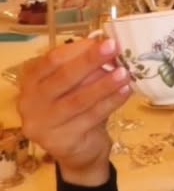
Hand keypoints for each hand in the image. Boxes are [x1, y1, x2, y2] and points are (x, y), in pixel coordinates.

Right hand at [16, 36, 130, 185]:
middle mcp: (30, 102)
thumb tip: (108, 47)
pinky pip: (90, 118)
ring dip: (104, 84)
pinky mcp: (60, 141)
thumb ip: (84, 69)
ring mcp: (43, 124)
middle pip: (62, 78)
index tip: (104, 40)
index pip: (52, 60)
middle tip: (114, 48)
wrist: (79, 151)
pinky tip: (125, 92)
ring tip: (125, 72)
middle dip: (90, 61)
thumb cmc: (76, 109)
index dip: (79, 49)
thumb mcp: (76, 86)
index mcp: (30, 80)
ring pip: (77, 100)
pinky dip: (110, 103)